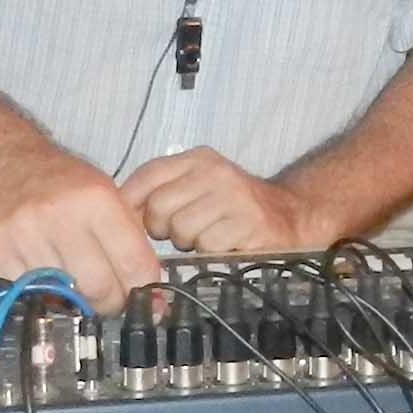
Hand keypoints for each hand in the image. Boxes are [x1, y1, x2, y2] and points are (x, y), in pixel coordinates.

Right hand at [0, 143, 159, 312]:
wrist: (3, 164)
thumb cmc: (62, 183)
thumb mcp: (107, 195)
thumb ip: (131, 240)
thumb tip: (154, 297)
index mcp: (96, 199)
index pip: (134, 264)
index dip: (144, 289)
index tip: (147, 299)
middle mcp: (60, 215)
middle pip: (99, 288)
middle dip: (111, 302)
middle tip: (110, 297)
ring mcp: (24, 234)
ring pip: (64, 298)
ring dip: (76, 301)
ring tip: (77, 284)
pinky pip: (29, 296)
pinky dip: (43, 297)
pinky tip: (48, 282)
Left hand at [121, 148, 333, 254]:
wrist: (294, 217)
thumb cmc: (235, 209)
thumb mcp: (199, 188)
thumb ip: (162, 192)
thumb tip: (118, 217)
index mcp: (198, 159)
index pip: (146, 177)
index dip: (133, 207)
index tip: (138, 225)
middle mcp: (216, 172)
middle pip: (158, 208)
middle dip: (164, 230)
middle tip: (184, 234)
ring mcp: (234, 196)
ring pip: (182, 230)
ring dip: (190, 244)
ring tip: (208, 238)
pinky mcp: (249, 223)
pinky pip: (208, 245)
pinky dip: (211, 254)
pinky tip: (225, 246)